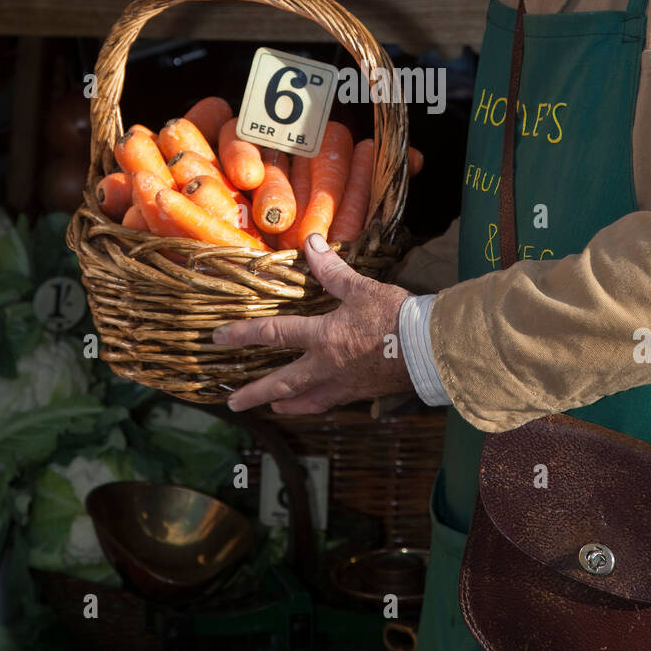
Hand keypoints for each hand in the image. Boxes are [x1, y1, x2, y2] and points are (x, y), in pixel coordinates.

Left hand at [213, 233, 412, 414]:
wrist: (431, 349)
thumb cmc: (397, 317)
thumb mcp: (362, 288)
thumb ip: (332, 270)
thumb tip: (311, 243)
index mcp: (323, 339)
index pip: (274, 335)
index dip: (243, 334)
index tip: (219, 338)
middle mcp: (327, 367)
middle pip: (283, 384)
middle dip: (255, 393)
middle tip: (232, 402)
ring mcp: (344, 385)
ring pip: (307, 400)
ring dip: (285, 404)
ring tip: (272, 408)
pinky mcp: (362, 393)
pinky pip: (332, 402)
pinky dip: (317, 403)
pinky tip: (317, 400)